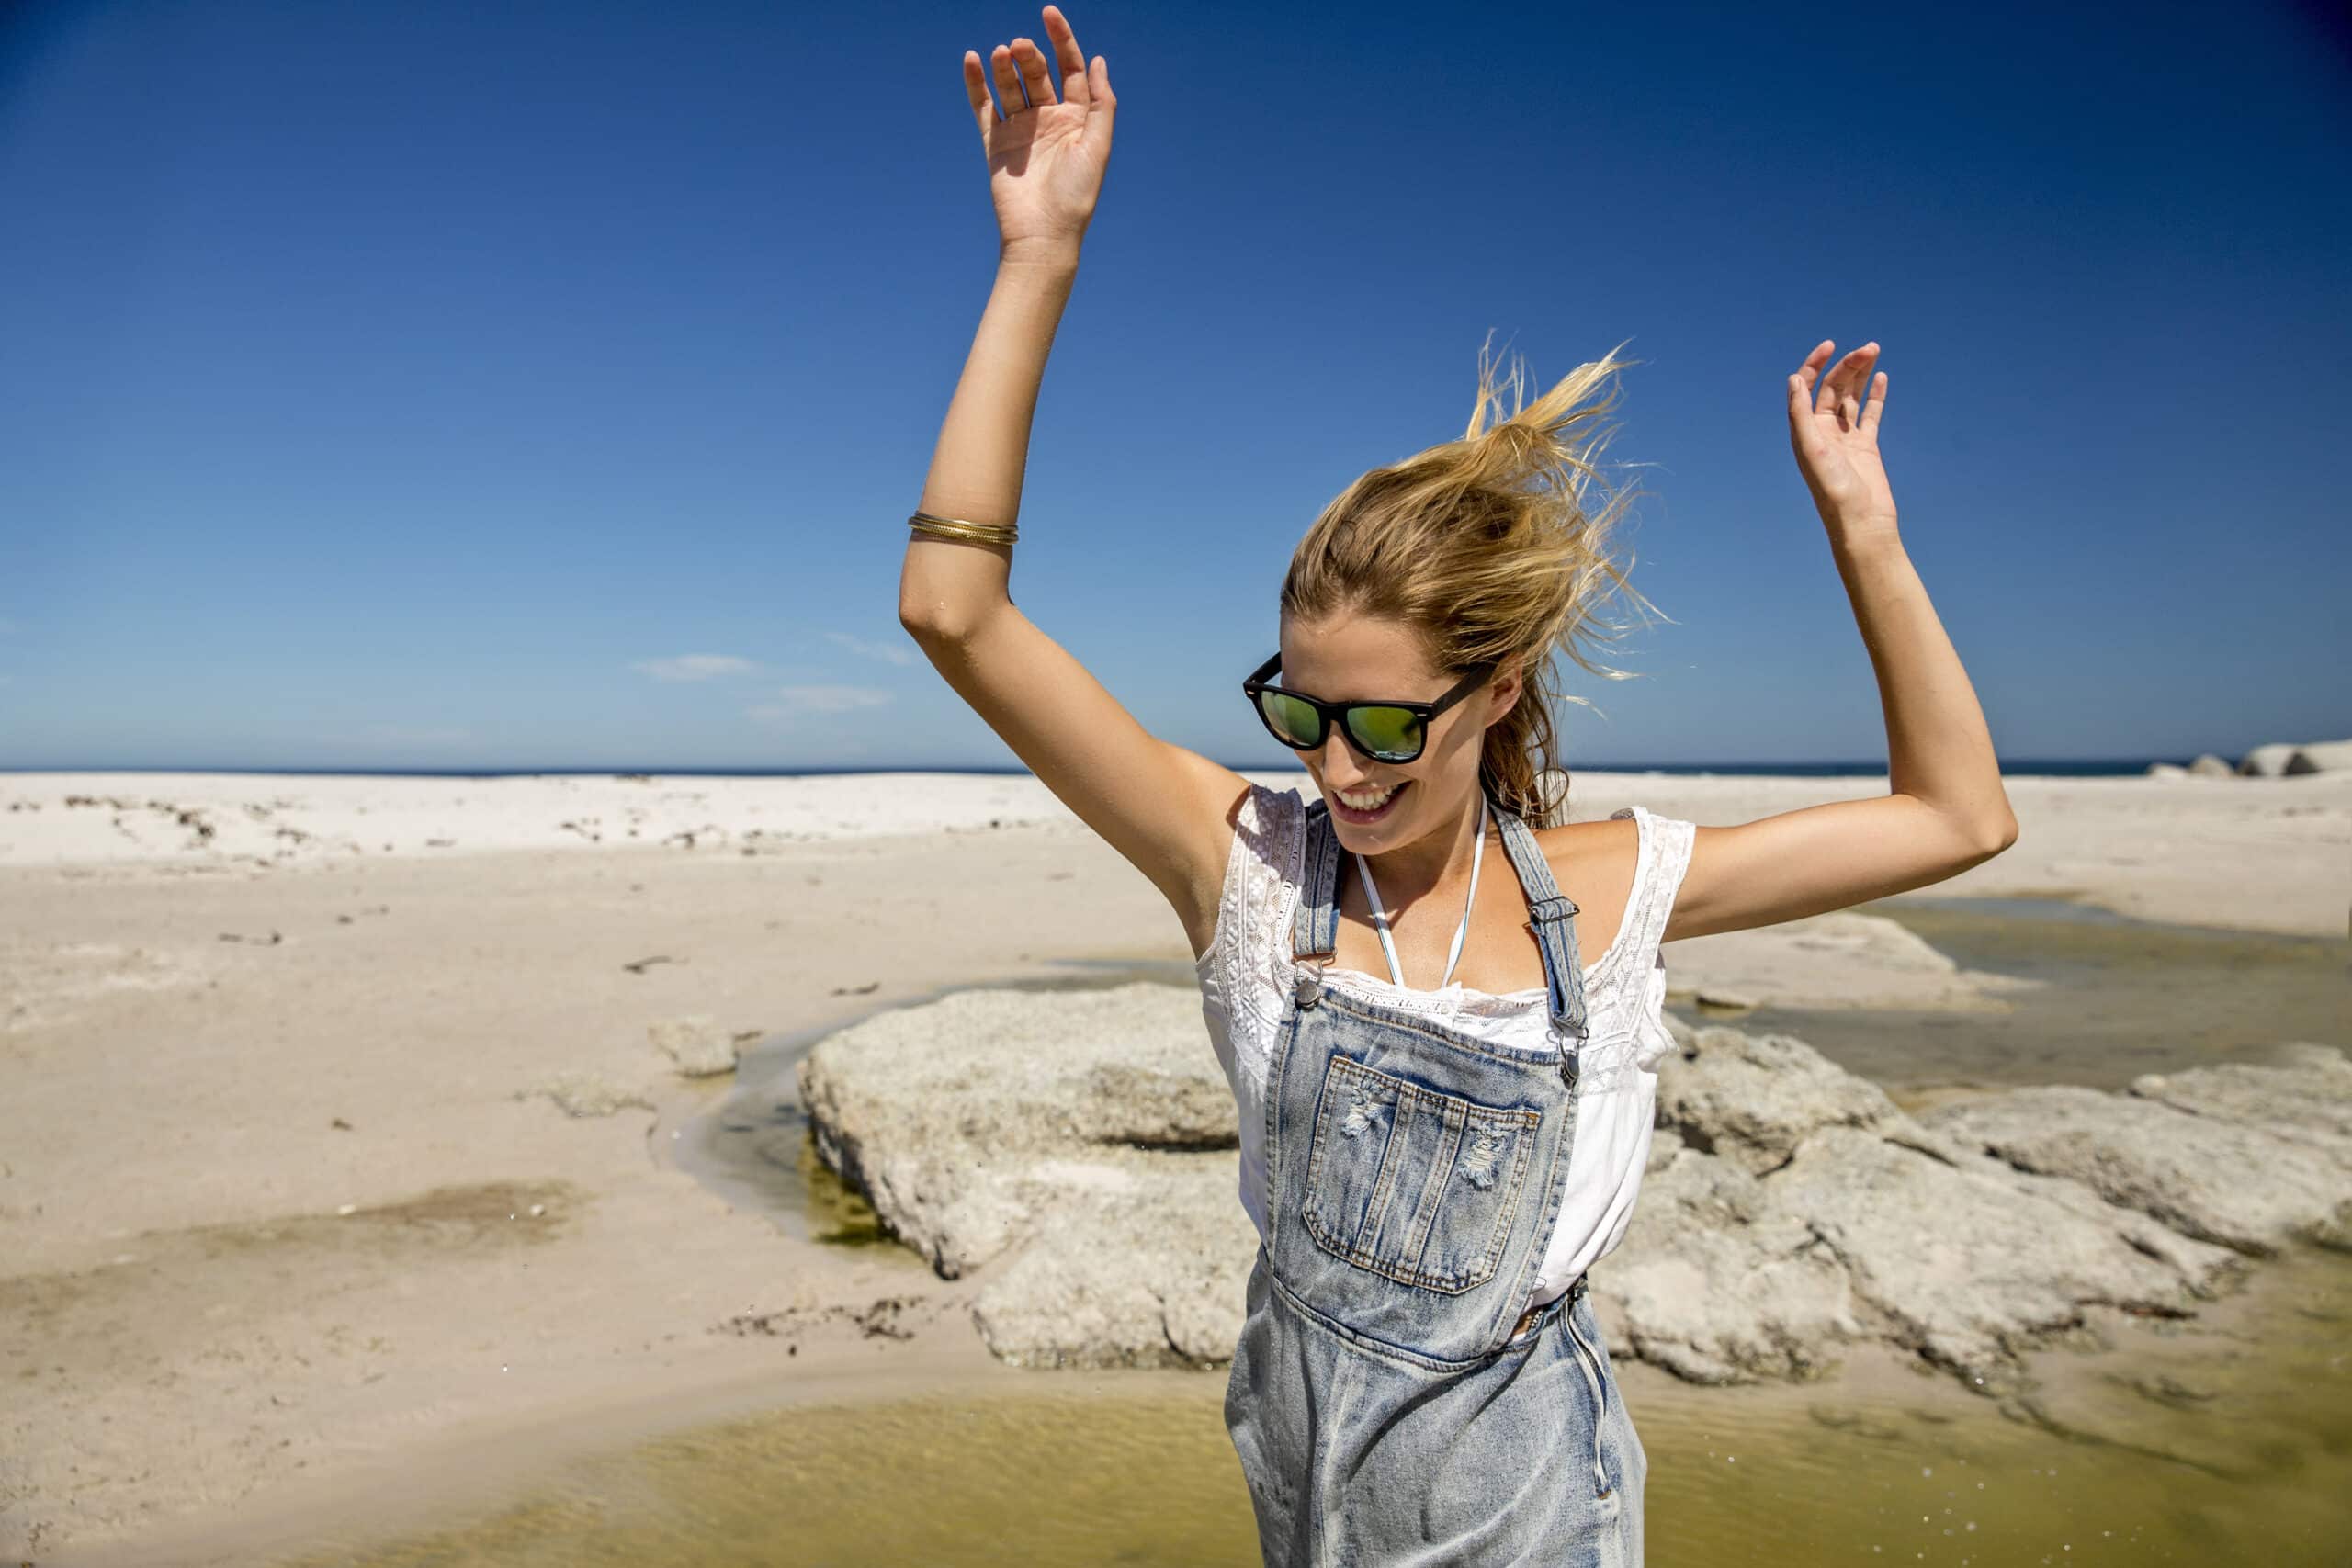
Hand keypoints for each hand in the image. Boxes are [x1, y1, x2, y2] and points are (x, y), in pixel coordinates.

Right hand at [963, 7, 1116, 262]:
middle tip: (1019, 46)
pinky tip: (972, 61)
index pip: (1069, 68)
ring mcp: (1020, 130)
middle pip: (1037, 74)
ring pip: (1010, 86)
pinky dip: (976, 84)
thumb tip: (1098, 60)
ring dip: (1005, 67)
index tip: (1048, 14)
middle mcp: (1047, 120)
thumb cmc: (1076, 194)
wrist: (1043, 234)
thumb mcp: (1098, 145)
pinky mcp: (996, 144)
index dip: (1061, 39)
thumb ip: (1100, 102)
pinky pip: (983, 107)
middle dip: (1029, 55)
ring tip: (1002, 53)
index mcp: (1075, 117)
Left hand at [1786, 340, 1896, 538]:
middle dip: (1848, 365)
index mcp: (1805, 430)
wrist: (1862, 521)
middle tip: (1869, 347)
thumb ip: (1800, 414)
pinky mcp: (1866, 445)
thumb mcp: (1811, 449)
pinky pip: (1869, 414)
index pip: (1806, 388)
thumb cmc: (1833, 490)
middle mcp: (1823, 431)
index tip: (1830, 345)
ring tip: (1874, 351)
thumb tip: (1794, 379)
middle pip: (1833, 388)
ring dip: (1861, 373)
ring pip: (1852, 396)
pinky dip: (1875, 395)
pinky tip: (1880, 377)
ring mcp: (1845, 437)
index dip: (1814, 364)